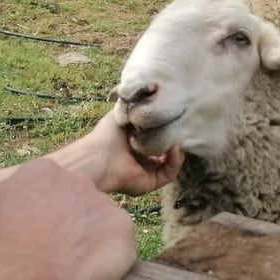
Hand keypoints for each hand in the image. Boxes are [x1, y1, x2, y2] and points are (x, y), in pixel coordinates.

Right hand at [0, 157, 137, 279]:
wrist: (16, 279)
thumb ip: (3, 198)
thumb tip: (6, 205)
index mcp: (43, 171)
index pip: (51, 186)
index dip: (43, 212)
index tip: (35, 233)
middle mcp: (78, 180)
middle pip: (78, 200)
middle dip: (69, 223)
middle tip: (55, 253)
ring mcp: (104, 204)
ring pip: (101, 224)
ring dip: (90, 242)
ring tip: (69, 270)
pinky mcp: (124, 232)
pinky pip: (120, 247)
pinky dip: (109, 262)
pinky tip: (88, 278)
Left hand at [47, 111, 183, 196]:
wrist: (99, 156)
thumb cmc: (107, 133)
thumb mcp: (125, 111)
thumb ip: (140, 106)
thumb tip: (154, 97)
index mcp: (134, 142)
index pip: (157, 136)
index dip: (166, 128)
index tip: (174, 118)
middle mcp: (141, 158)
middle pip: (166, 150)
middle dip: (174, 139)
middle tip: (180, 128)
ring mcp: (146, 171)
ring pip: (170, 162)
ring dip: (177, 150)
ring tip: (177, 138)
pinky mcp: (150, 182)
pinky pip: (169, 173)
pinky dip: (174, 161)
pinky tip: (174, 149)